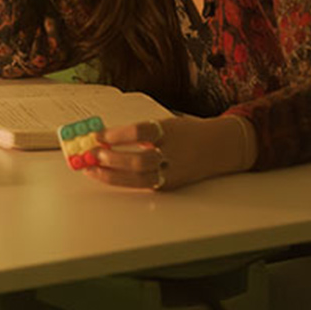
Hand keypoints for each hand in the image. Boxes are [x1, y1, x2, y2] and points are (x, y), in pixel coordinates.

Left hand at [85, 115, 250, 191]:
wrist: (218, 147)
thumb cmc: (188, 133)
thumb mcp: (165, 124)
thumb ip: (138, 131)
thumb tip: (105, 136)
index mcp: (170, 131)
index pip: (140, 132)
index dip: (116, 135)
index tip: (98, 134)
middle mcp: (172, 154)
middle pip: (139, 161)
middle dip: (111, 159)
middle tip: (92, 154)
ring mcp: (172, 173)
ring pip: (139, 179)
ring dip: (112, 174)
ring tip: (93, 168)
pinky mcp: (169, 185)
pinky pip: (142, 186)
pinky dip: (121, 181)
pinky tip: (107, 176)